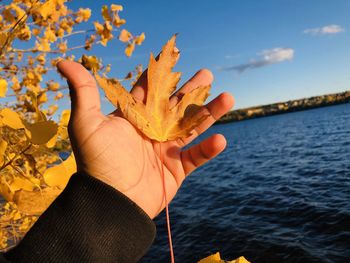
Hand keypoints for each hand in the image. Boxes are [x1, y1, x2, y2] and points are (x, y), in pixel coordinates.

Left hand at [57, 60, 233, 218]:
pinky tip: (219, 139)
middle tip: (207, 75)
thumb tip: (63, 61)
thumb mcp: (86, 123)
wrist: (110, 202)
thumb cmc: (97, 162)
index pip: (150, 92)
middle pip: (176, 106)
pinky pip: (196, 157)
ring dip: (209, 113)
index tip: (174, 60)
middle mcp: (151, 131)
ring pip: (192, 128)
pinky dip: (209, 150)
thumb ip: (83, 91)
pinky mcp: (176, 170)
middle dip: (192, 91)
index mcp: (133, 119)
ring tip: (227, 97)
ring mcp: (166, 150)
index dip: (161, 77)